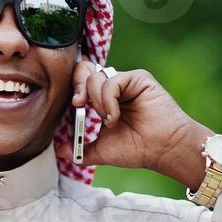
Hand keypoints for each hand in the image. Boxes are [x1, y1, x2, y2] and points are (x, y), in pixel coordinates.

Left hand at [55, 61, 214, 188]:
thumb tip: (59, 150)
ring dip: (97, 101)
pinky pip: (112, 81)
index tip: (74, 106)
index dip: (73, 89)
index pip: (80, 83)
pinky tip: (114, 117)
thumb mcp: (101, 150)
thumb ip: (79, 149)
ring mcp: (125, 82)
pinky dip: (108, 100)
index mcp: (102, 100)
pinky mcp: (138, 78)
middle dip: (77, 87)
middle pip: (84, 72)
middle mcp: (113, 88)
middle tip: (79, 105)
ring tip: (109, 121)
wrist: (162, 150)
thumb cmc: (137, 149)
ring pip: (96, 78)